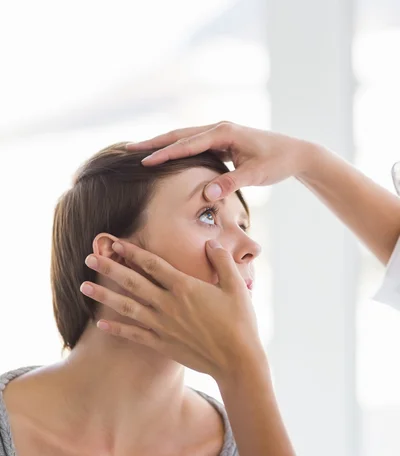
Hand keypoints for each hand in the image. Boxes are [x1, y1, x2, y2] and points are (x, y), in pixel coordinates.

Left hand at [81, 240, 263, 381]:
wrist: (237, 360)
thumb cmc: (240, 322)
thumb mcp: (236, 287)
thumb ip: (222, 262)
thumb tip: (211, 243)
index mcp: (185, 287)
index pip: (153, 264)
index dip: (133, 252)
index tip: (117, 243)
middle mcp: (169, 305)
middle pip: (133, 282)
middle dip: (109, 268)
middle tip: (89, 259)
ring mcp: (163, 325)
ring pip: (127, 307)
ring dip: (105, 296)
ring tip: (84, 287)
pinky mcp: (162, 344)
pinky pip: (134, 334)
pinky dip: (117, 329)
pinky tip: (100, 323)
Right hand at [127, 121, 313, 200]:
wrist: (295, 153)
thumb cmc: (276, 163)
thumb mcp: (255, 175)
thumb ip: (231, 183)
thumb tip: (207, 194)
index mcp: (224, 132)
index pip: (187, 143)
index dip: (164, 153)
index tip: (143, 161)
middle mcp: (219, 128)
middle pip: (179, 134)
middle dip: (154, 142)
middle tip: (128, 148)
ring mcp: (220, 133)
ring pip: (184, 137)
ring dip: (162, 144)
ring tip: (139, 150)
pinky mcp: (222, 141)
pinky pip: (193, 144)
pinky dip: (177, 148)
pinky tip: (165, 155)